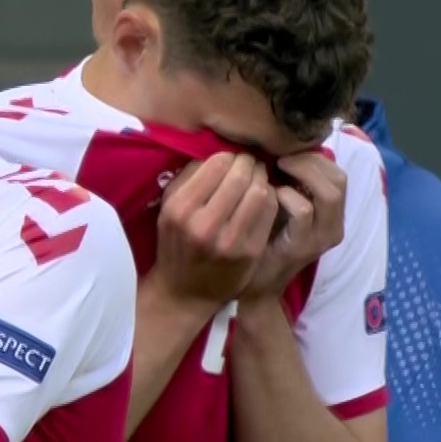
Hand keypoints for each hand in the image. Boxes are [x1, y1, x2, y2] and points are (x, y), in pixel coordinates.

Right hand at [150, 153, 279, 305]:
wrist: (185, 293)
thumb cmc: (177, 244)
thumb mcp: (169, 209)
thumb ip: (190, 177)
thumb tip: (220, 149)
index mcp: (179, 209)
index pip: (217, 165)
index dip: (229, 156)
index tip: (231, 158)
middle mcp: (203, 225)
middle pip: (241, 175)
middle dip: (249, 163)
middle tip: (250, 163)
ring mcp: (230, 241)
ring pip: (260, 191)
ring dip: (262, 178)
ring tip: (258, 177)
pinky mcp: (250, 252)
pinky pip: (269, 211)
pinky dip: (270, 198)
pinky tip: (263, 197)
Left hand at [240, 152, 345, 299]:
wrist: (254, 285)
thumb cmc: (264, 239)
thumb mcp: (281, 206)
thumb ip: (289, 182)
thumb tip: (281, 145)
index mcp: (332, 213)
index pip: (337, 172)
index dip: (314, 156)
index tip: (286, 151)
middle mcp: (334, 225)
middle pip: (339, 178)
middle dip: (310, 161)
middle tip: (281, 157)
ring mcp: (322, 237)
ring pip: (330, 193)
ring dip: (302, 173)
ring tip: (277, 169)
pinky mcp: (304, 247)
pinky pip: (303, 211)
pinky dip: (286, 196)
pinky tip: (270, 195)